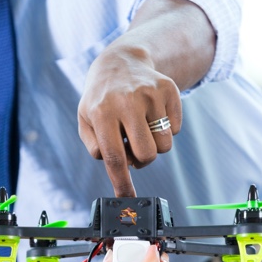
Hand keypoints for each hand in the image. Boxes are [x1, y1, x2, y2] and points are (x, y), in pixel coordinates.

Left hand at [77, 43, 181, 197]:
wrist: (120, 63)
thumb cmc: (100, 101)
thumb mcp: (85, 121)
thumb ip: (95, 147)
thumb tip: (115, 167)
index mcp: (102, 113)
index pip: (114, 156)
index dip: (122, 181)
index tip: (127, 197)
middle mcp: (128, 102)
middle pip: (146, 154)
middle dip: (140, 161)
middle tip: (132, 149)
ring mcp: (151, 94)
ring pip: (164, 145)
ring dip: (153, 146)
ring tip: (140, 131)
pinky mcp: (170, 90)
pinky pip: (176, 129)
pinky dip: (165, 130)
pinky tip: (150, 115)